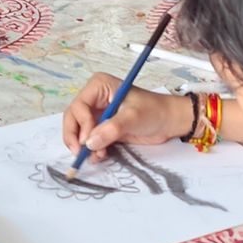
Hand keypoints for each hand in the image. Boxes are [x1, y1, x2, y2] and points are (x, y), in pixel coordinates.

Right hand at [61, 72, 191, 154]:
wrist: (170, 122)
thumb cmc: (154, 111)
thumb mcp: (132, 118)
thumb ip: (110, 130)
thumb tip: (89, 143)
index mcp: (99, 86)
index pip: (79, 106)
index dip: (81, 125)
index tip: (88, 141)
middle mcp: (94, 98)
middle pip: (73, 118)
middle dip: (76, 137)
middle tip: (81, 153)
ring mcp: (97, 113)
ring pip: (78, 131)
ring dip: (84, 145)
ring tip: (97, 155)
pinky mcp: (102, 127)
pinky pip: (89, 139)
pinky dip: (91, 149)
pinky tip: (100, 155)